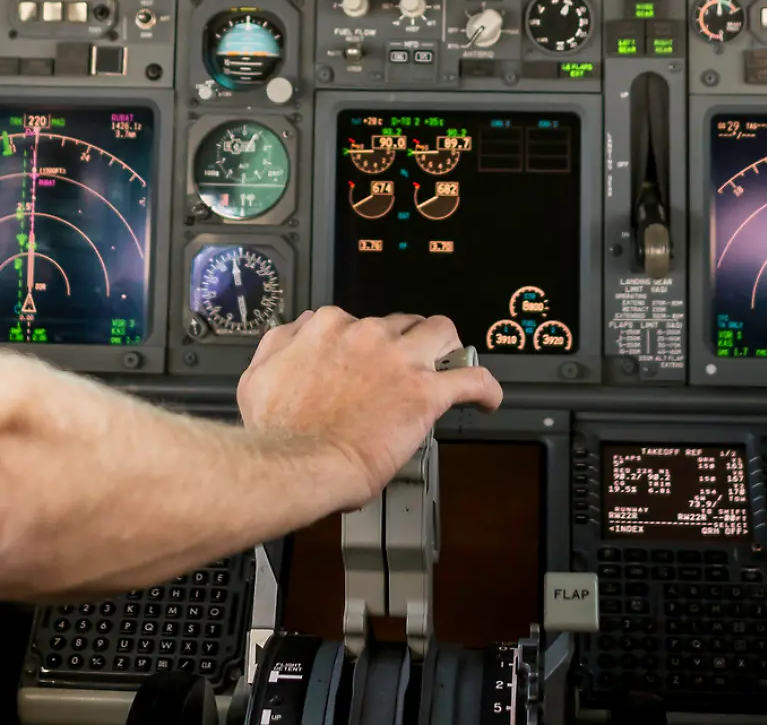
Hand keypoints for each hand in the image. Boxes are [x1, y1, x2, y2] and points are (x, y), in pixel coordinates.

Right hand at [236, 307, 501, 507]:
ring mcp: (400, 361)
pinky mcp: (426, 393)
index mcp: (328, 327)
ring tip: (449, 363)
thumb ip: (280, 343)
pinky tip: (487, 399)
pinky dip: (485, 388)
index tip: (368, 360)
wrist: (295, 465)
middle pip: (401, 323)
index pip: (357, 320)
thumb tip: (295, 332)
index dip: (365, 343)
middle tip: (407, 366)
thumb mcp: (259, 375)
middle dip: (406, 342)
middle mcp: (368, 334)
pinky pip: (471, 380)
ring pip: (442, 332)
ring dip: (447, 347)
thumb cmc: (277, 432)